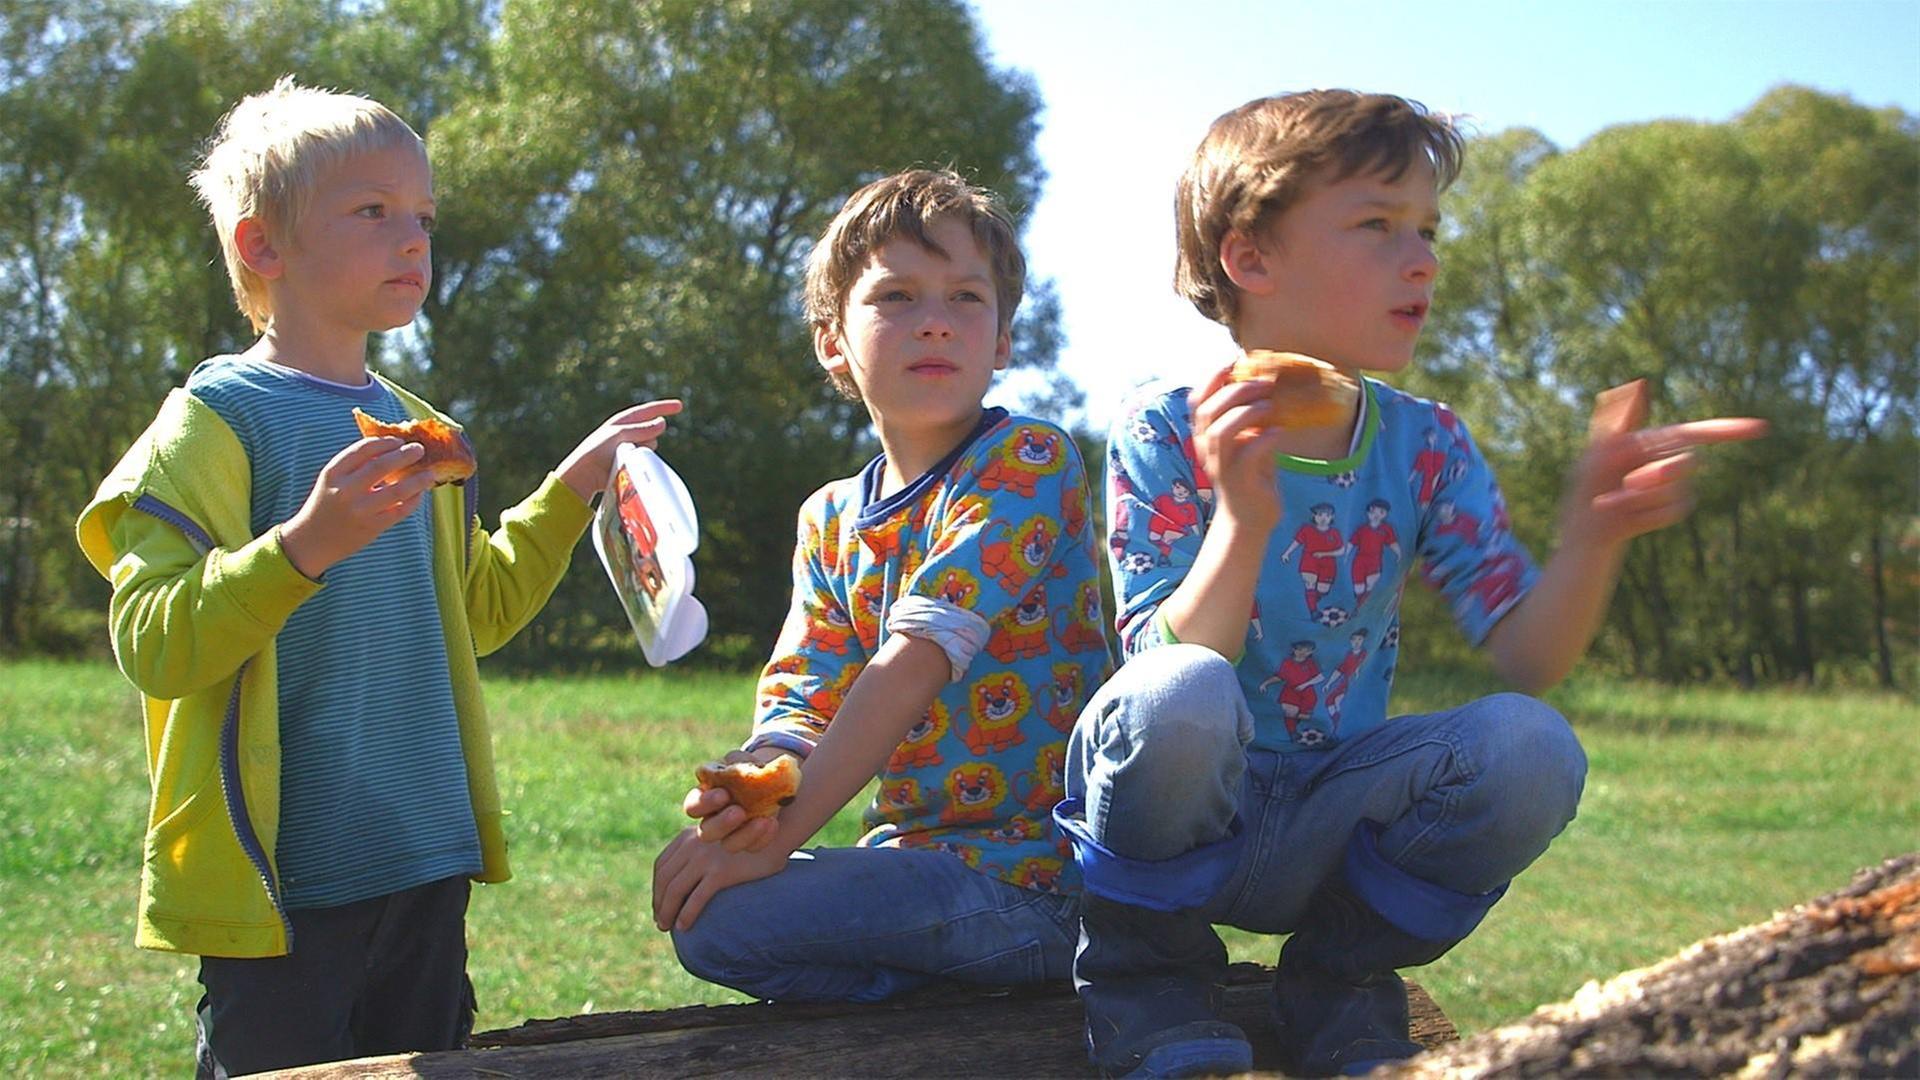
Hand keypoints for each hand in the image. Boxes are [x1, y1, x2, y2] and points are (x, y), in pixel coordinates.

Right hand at [279, 437, 438, 577]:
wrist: (312, 541)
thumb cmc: (327, 504)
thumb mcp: (332, 480)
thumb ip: (356, 465)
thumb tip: (393, 449)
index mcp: (333, 473)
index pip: (363, 449)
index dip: (385, 443)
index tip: (399, 441)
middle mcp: (345, 490)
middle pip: (382, 467)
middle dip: (405, 455)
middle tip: (419, 449)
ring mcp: (359, 511)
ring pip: (397, 491)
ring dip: (418, 480)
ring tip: (430, 473)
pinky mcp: (371, 528)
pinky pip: (400, 511)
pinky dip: (413, 500)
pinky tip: (419, 493)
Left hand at [557, 399, 685, 500]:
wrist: (586, 473)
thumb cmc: (597, 451)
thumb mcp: (619, 434)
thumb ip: (642, 428)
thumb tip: (663, 422)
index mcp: (622, 422)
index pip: (647, 411)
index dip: (664, 407)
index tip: (680, 406)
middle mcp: (627, 432)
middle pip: (652, 431)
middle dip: (648, 436)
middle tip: (630, 444)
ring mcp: (629, 447)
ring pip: (650, 446)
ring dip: (643, 450)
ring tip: (624, 456)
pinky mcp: (630, 462)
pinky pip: (645, 458)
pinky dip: (641, 460)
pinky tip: (629, 464)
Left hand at [651, 825, 788, 931]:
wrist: (777, 833)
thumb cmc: (751, 839)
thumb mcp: (720, 839)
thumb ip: (704, 850)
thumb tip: (691, 876)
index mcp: (689, 835)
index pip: (663, 865)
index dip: (657, 887)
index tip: (659, 904)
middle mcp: (693, 843)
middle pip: (666, 879)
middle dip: (659, 903)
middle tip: (661, 922)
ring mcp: (706, 857)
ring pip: (676, 890)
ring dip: (667, 911)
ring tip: (668, 927)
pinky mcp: (721, 871)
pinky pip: (696, 897)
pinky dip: (686, 914)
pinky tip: (684, 927)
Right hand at [682, 747, 793, 852]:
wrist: (776, 784)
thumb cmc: (750, 769)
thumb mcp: (743, 760)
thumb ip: (736, 761)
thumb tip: (735, 766)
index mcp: (706, 797)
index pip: (693, 806)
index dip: (705, 802)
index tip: (723, 794)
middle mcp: (714, 820)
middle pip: (706, 832)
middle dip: (722, 823)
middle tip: (739, 812)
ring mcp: (731, 835)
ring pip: (729, 845)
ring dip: (744, 835)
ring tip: (761, 821)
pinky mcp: (750, 843)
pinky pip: (753, 847)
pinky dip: (763, 837)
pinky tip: (772, 823)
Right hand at [1187, 362, 1292, 533]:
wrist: (1249, 520)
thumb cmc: (1252, 476)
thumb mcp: (1249, 441)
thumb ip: (1252, 419)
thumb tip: (1268, 386)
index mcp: (1205, 436)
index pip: (1197, 400)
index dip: (1212, 377)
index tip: (1234, 361)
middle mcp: (1206, 449)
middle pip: (1208, 411)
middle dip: (1235, 390)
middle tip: (1264, 384)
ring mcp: (1220, 466)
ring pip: (1220, 431)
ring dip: (1246, 412)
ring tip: (1270, 405)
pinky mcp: (1239, 482)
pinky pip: (1247, 455)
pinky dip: (1265, 439)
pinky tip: (1280, 433)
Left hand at [1562, 380, 1766, 549]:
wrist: (1588, 521)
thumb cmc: (1589, 480)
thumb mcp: (1598, 448)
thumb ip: (1619, 421)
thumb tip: (1638, 385)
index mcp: (1656, 442)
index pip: (1698, 432)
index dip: (1730, 429)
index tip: (1762, 428)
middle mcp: (1670, 461)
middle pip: (1688, 463)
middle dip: (1658, 474)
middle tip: (1627, 481)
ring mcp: (1675, 487)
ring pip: (1677, 490)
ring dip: (1641, 498)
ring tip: (1614, 499)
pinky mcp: (1674, 509)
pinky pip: (1672, 511)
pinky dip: (1645, 514)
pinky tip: (1626, 515)